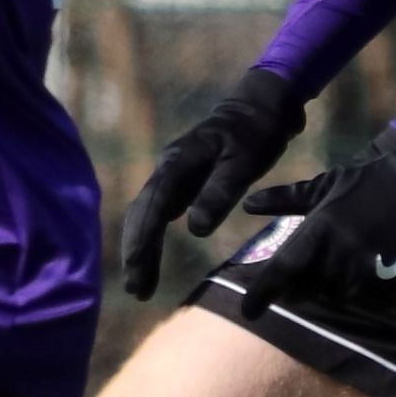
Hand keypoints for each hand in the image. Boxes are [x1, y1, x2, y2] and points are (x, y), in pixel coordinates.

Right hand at [118, 67, 306, 299]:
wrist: (260, 105)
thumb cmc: (256, 132)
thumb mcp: (244, 162)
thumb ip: (219, 193)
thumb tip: (193, 230)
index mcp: (177, 163)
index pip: (151, 207)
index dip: (142, 240)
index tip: (137, 270)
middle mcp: (165, 169)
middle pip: (141, 214)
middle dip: (136, 253)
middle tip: (137, 291)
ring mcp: (170, 174)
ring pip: (146, 215)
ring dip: (141, 248)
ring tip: (142, 284)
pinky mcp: (179, 180)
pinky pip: (156, 212)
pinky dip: (150, 236)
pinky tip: (151, 255)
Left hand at [232, 137, 395, 313]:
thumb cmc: (372, 182)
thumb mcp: (326, 184)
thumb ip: (286, 200)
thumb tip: (248, 205)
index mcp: (319, 232)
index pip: (281, 272)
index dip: (261, 295)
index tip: (248, 310)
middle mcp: (338, 257)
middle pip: (303, 290)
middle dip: (293, 288)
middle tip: (290, 281)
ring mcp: (366, 271)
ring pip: (331, 296)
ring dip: (322, 288)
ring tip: (325, 271)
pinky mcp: (389, 280)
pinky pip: (359, 297)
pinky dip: (349, 290)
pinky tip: (352, 273)